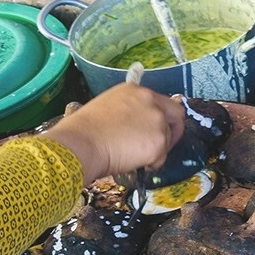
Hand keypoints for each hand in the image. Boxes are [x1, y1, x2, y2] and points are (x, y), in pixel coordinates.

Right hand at [50, 85, 184, 184]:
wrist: (78, 145)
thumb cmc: (82, 132)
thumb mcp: (108, 108)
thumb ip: (129, 111)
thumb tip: (135, 126)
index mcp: (136, 91)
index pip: (162, 102)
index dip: (163, 117)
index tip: (158, 129)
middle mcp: (151, 102)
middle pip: (175, 115)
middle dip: (174, 131)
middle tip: (163, 146)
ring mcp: (157, 121)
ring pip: (167, 139)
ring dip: (155, 150)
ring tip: (132, 157)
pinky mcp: (158, 141)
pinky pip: (161, 157)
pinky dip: (152, 163)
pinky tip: (133, 163)